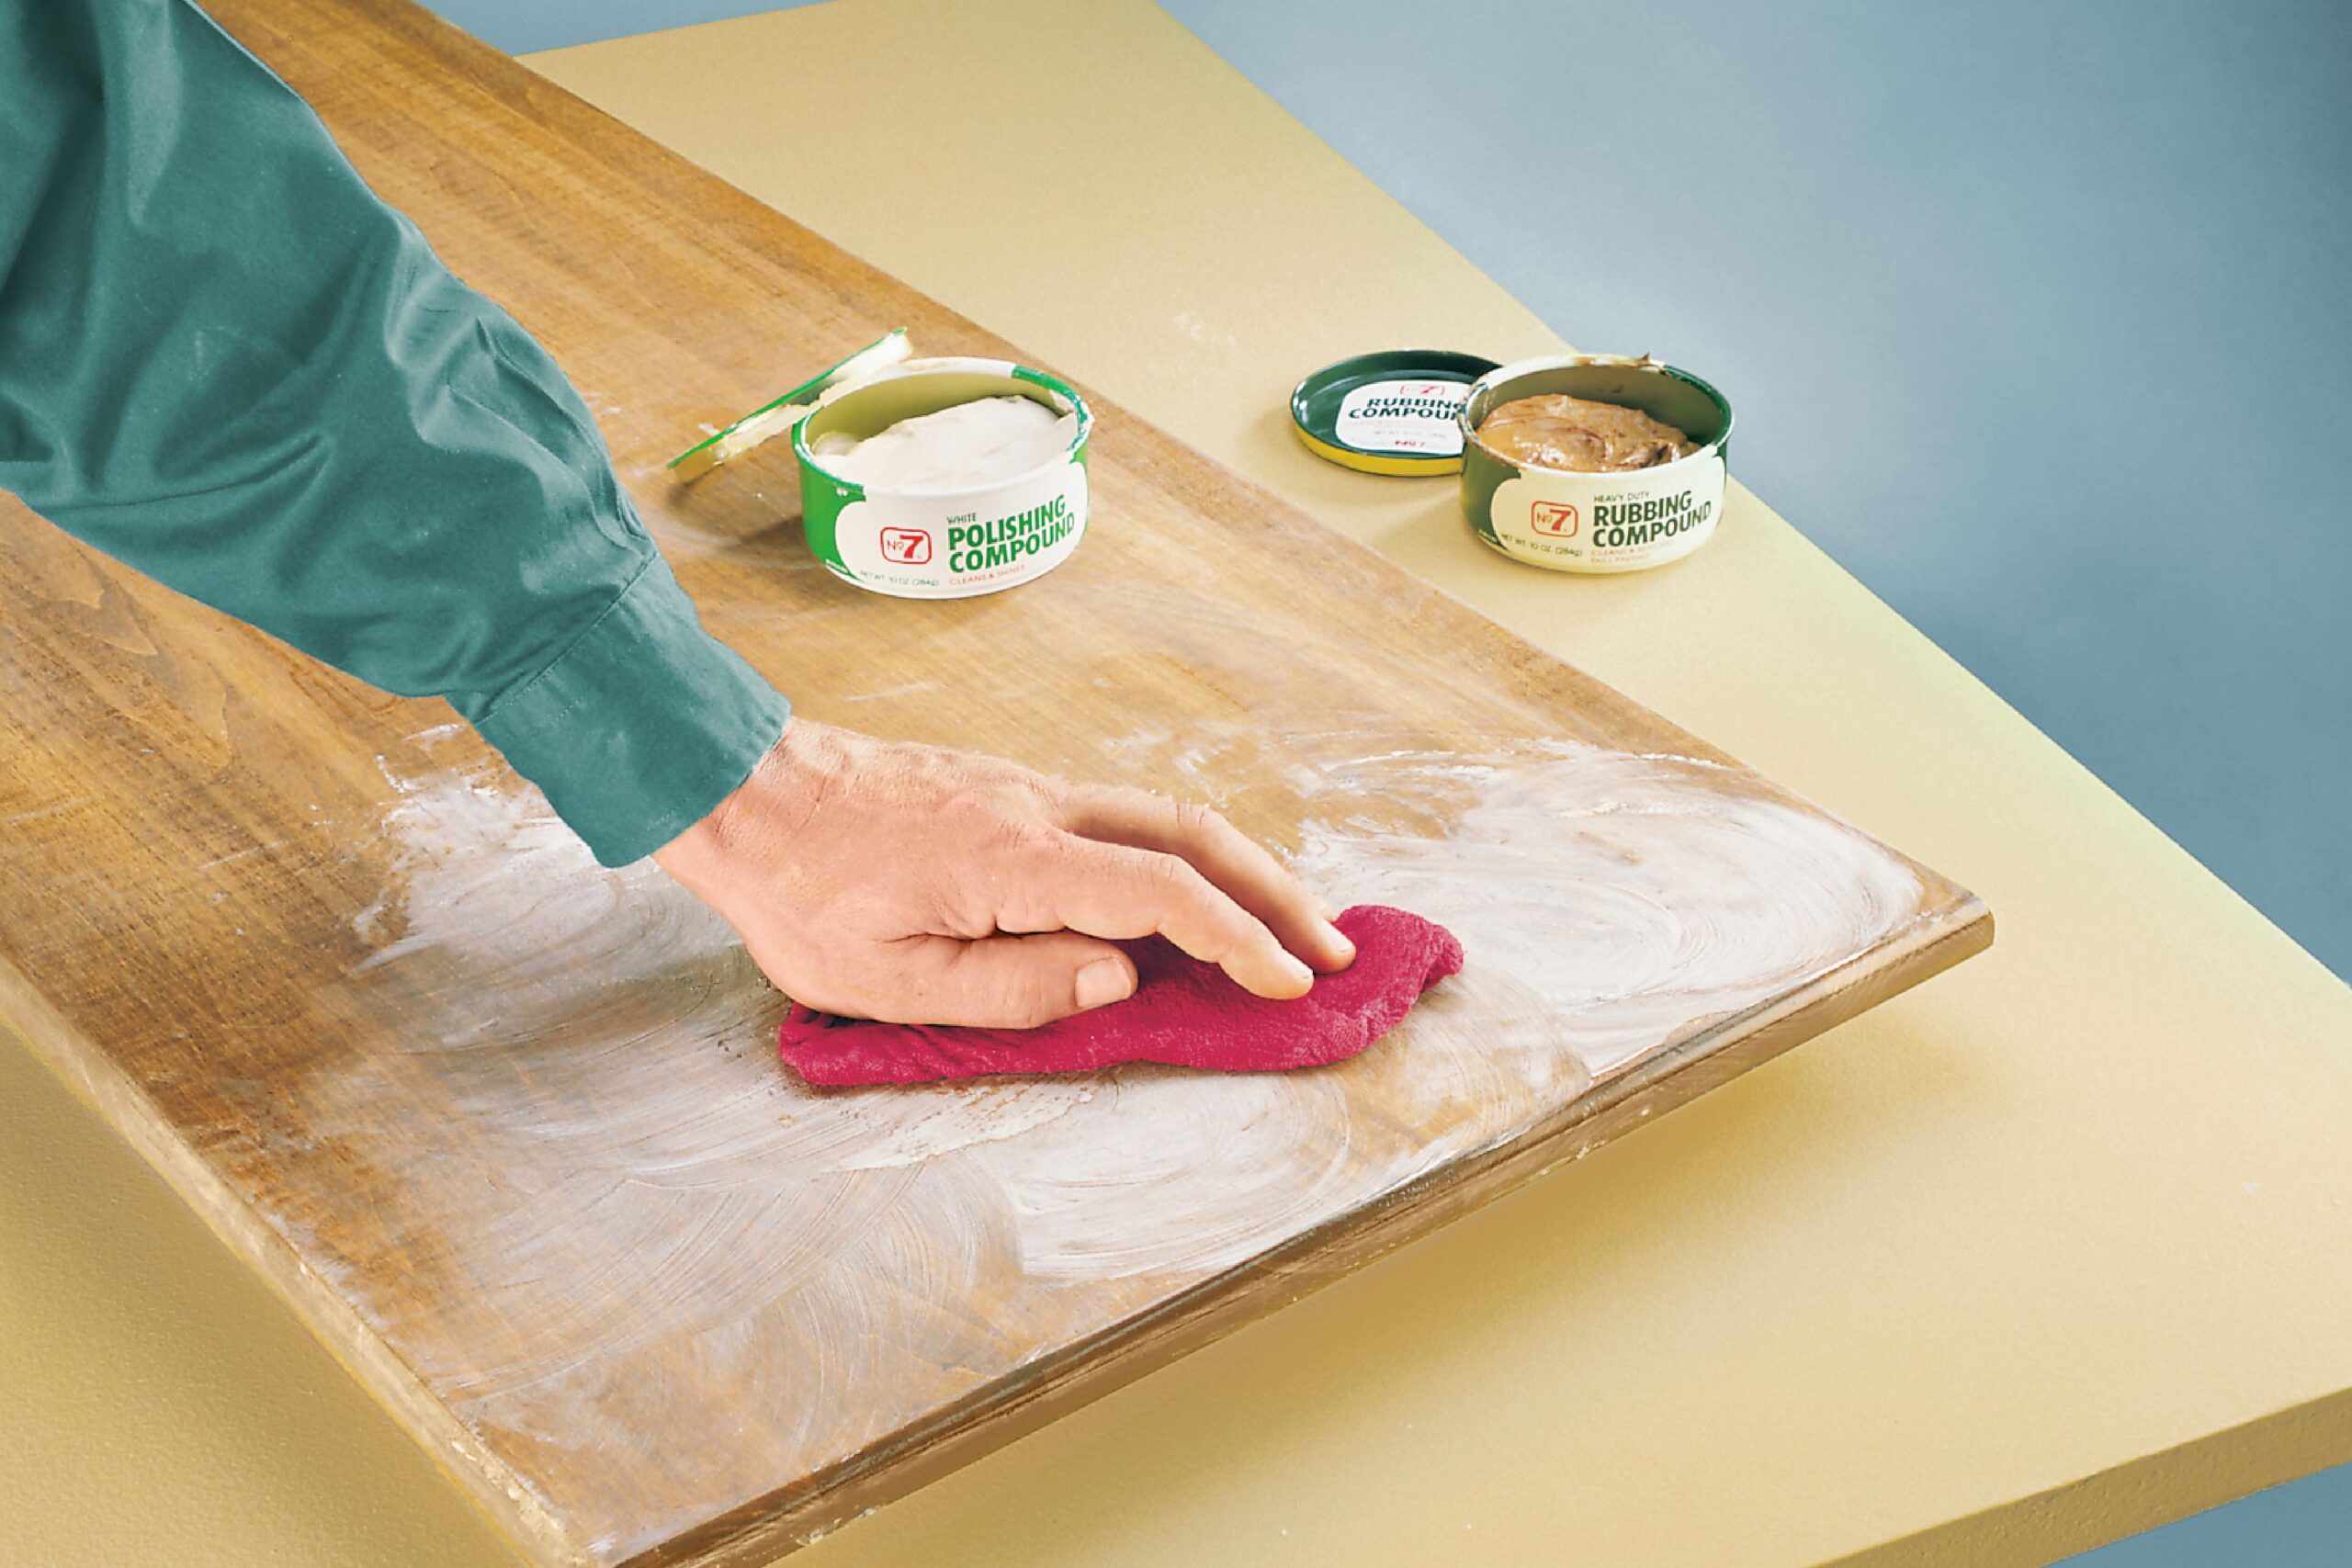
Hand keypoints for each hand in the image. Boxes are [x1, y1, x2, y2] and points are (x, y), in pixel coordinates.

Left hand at [653, 718, 1355, 1027]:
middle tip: (1334, 952)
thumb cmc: (801, 893)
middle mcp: (1040, 809)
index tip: (1289, 985)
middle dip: (1277, 893)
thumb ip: (1012, 986)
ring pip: (1166, 816)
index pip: (1162, 894)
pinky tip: (1194, 891)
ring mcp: (1031, 789)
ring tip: (1287, 923)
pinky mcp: (1014, 789)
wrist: (743, 788)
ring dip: (1240, 867)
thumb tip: (1119, 977)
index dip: (1240, 941)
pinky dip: (1186, 852)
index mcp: (1015, 860)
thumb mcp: (887, 979)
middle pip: (1193, 833)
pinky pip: (1125, 817)